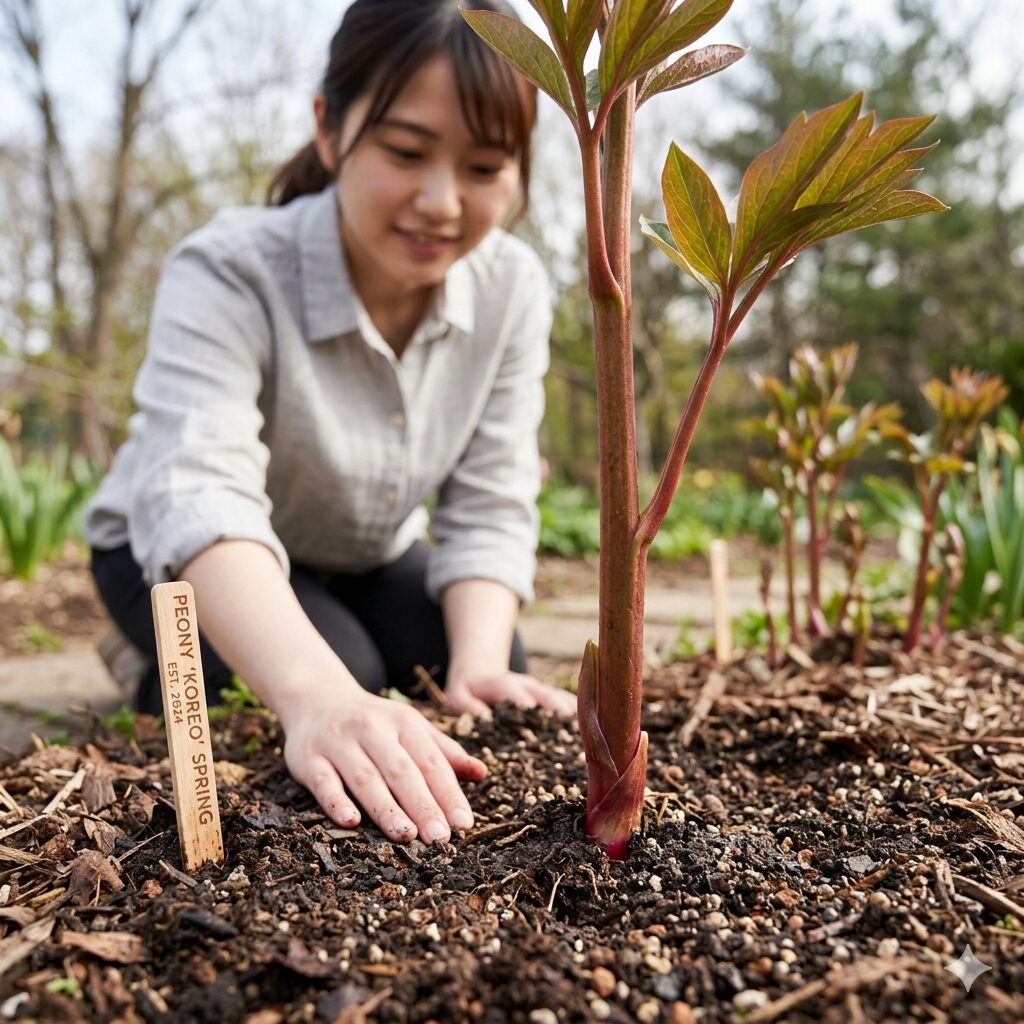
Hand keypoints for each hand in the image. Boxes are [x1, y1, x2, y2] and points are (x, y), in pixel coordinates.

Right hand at [279, 686, 486, 843]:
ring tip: (406, 835)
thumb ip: (444, 751)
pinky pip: (323, 781)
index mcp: (403, 722)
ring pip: (366, 778)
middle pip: (401, 771)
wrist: (317, 700)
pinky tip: (351, 822)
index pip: (431, 761)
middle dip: (422, 805)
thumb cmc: (374, 723)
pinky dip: (336, 801)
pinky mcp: (309, 758)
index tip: (464, 824)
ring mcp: (339, 742)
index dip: (448, 793)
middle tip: (440, 839)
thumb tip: (482, 773)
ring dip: (386, 808)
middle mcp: (372, 729)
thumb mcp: (411, 727)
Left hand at [445, 667, 576, 719]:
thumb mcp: (458, 695)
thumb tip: (483, 716)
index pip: (514, 691)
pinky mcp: (550, 697)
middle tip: (567, 722)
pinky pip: (568, 703)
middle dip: (555, 706)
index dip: (522, 699)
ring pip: (560, 699)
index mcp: (503, 685)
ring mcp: (541, 691)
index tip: (530, 708)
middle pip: (544, 694)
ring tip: (588, 727)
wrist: (481, 674)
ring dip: (572, 711)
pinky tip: (597, 726)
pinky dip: (581, 712)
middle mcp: (527, 686)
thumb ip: (467, 705)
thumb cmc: (467, 691)